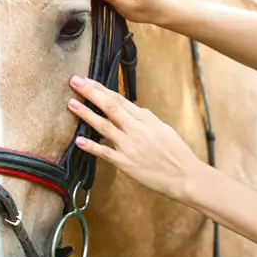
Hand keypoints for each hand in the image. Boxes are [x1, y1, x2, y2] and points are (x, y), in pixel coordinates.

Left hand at [67, 75, 202, 201]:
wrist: (185, 176)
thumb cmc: (177, 153)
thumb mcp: (164, 129)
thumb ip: (147, 118)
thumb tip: (135, 109)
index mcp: (146, 120)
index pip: (120, 100)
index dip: (102, 89)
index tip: (88, 79)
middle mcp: (136, 130)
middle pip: (110, 107)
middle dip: (91, 93)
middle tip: (75, 81)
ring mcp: (130, 146)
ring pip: (104, 126)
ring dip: (86, 114)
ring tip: (71, 104)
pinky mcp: (126, 163)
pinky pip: (105, 153)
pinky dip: (91, 146)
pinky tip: (78, 140)